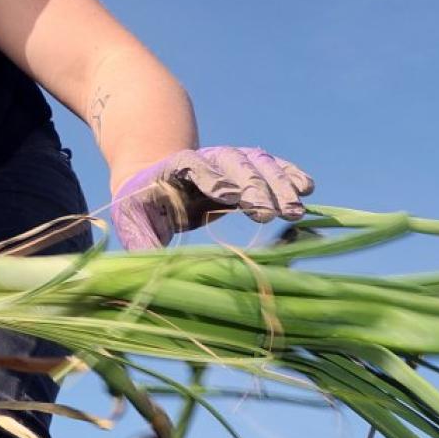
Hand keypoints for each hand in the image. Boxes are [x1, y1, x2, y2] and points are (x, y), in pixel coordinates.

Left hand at [111, 146, 312, 249]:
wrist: (151, 180)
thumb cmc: (141, 207)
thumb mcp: (131, 223)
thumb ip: (141, 244)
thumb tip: (147, 277)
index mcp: (170, 169)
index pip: (191, 164)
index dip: (211, 176)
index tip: (230, 195)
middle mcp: (203, 160)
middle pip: (230, 163)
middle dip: (252, 185)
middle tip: (271, 211)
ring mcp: (226, 162)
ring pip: (255, 163)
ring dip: (277, 182)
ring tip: (296, 208)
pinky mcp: (243, 171)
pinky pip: (268, 167)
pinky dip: (287, 174)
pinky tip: (306, 188)